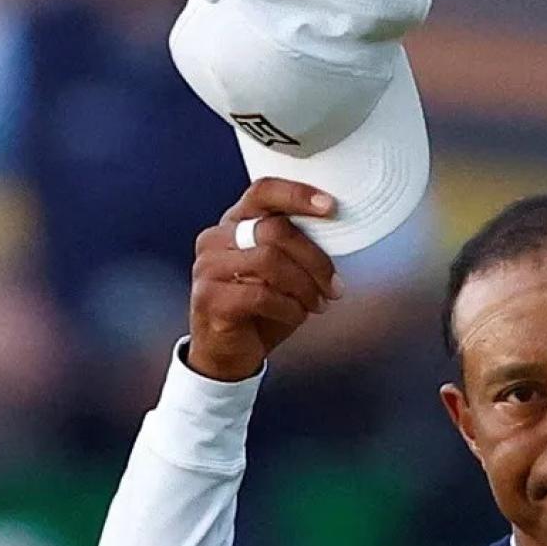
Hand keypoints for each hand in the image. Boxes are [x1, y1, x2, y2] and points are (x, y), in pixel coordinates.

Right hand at [187, 178, 344, 380]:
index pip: (263, 192)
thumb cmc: (260, 307)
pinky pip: (260, 295)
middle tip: (334, 286)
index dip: (297, 194)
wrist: (227, 353)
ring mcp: (208, 267)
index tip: (330, 206)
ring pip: (269, 261)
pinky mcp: (209, 298)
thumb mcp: (282, 271)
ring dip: (304, 286)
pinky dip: (289, 308)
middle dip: (315, 259)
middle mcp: (216, 238)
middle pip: (275, 230)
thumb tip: (338, 232)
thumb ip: (296, 247)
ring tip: (317, 304)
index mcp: (236, 223)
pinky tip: (296, 315)